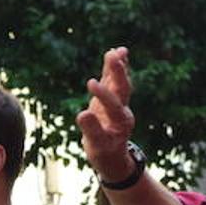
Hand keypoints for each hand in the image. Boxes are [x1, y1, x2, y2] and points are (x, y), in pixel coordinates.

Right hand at [78, 46, 136, 180]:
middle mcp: (123, 110)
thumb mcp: (96, 145)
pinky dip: (114, 68)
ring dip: (119, 66)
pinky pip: (114, 81)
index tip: (90, 83)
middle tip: (114, 56)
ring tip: (119, 50)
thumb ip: (91, 130)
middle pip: (123, 89)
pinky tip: (115, 52)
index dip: (103, 94)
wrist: (111, 155)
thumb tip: (82, 114)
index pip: (112, 105)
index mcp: (121, 122)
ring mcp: (119, 103)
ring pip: (120, 82)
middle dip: (118, 73)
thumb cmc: (103, 152)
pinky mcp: (112, 98)